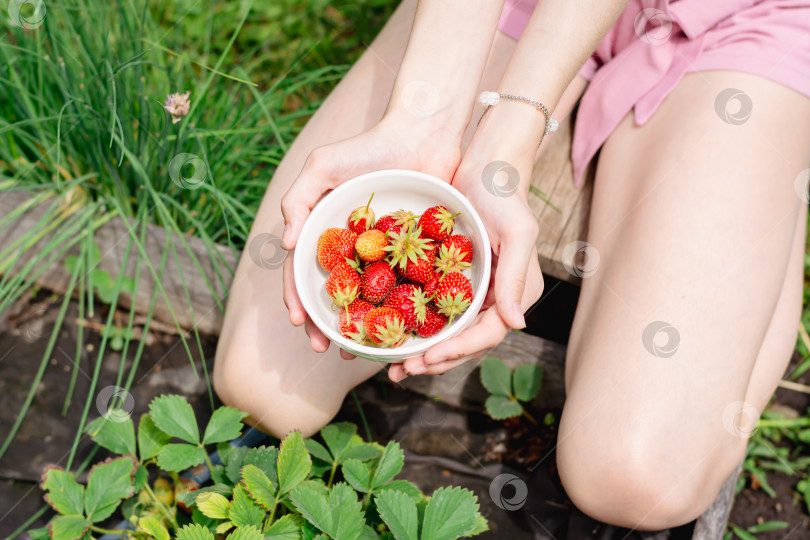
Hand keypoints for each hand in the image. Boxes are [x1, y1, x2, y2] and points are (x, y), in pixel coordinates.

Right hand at [281, 119, 460, 353]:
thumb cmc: (370, 147)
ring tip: (358, 351)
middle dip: (325, 323)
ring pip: (365, 298)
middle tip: (327, 348)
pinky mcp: (412, 254)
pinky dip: (396, 310)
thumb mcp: (324, 165)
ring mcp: (381, 253)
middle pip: (332, 293)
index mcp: (324, 231)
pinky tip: (397, 331)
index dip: (297, 298)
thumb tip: (284, 245)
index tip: (300, 322)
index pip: (302, 271)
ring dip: (358, 325)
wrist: (423, 135)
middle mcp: (350, 248)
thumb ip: (299, 199)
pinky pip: (402, 286)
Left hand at [388, 145, 543, 380]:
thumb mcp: (517, 232)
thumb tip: (517, 324)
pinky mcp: (452, 279)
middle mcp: (496, 299)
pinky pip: (434, 309)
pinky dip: (415, 325)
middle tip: (402, 372)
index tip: (427, 359)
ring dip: (422, 351)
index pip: (486, 334)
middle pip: (464, 341)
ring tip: (393, 366)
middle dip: (434, 360)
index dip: (457, 350)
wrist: (485, 166)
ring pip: (447, 332)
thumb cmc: (504, 195)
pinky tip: (390, 332)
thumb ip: (517, 277)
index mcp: (516, 294)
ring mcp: (474, 291)